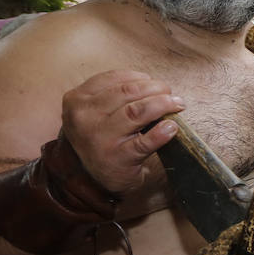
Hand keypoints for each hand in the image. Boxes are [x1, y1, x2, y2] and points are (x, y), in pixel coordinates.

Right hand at [60, 70, 184, 194]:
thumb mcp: (94, 111)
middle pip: (128, 92)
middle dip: (155, 88)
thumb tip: (151, 83)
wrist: (92, 177)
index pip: (112, 79)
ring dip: (162, 104)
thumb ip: (113, 93)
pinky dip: (162, 132)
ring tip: (176, 104)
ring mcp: (101, 138)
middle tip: (170, 92)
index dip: (138, 77)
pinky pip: (145, 141)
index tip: (153, 81)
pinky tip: (172, 127)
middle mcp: (84, 117)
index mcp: (76, 100)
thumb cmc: (100, 136)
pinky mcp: (118, 157)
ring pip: (137, 112)